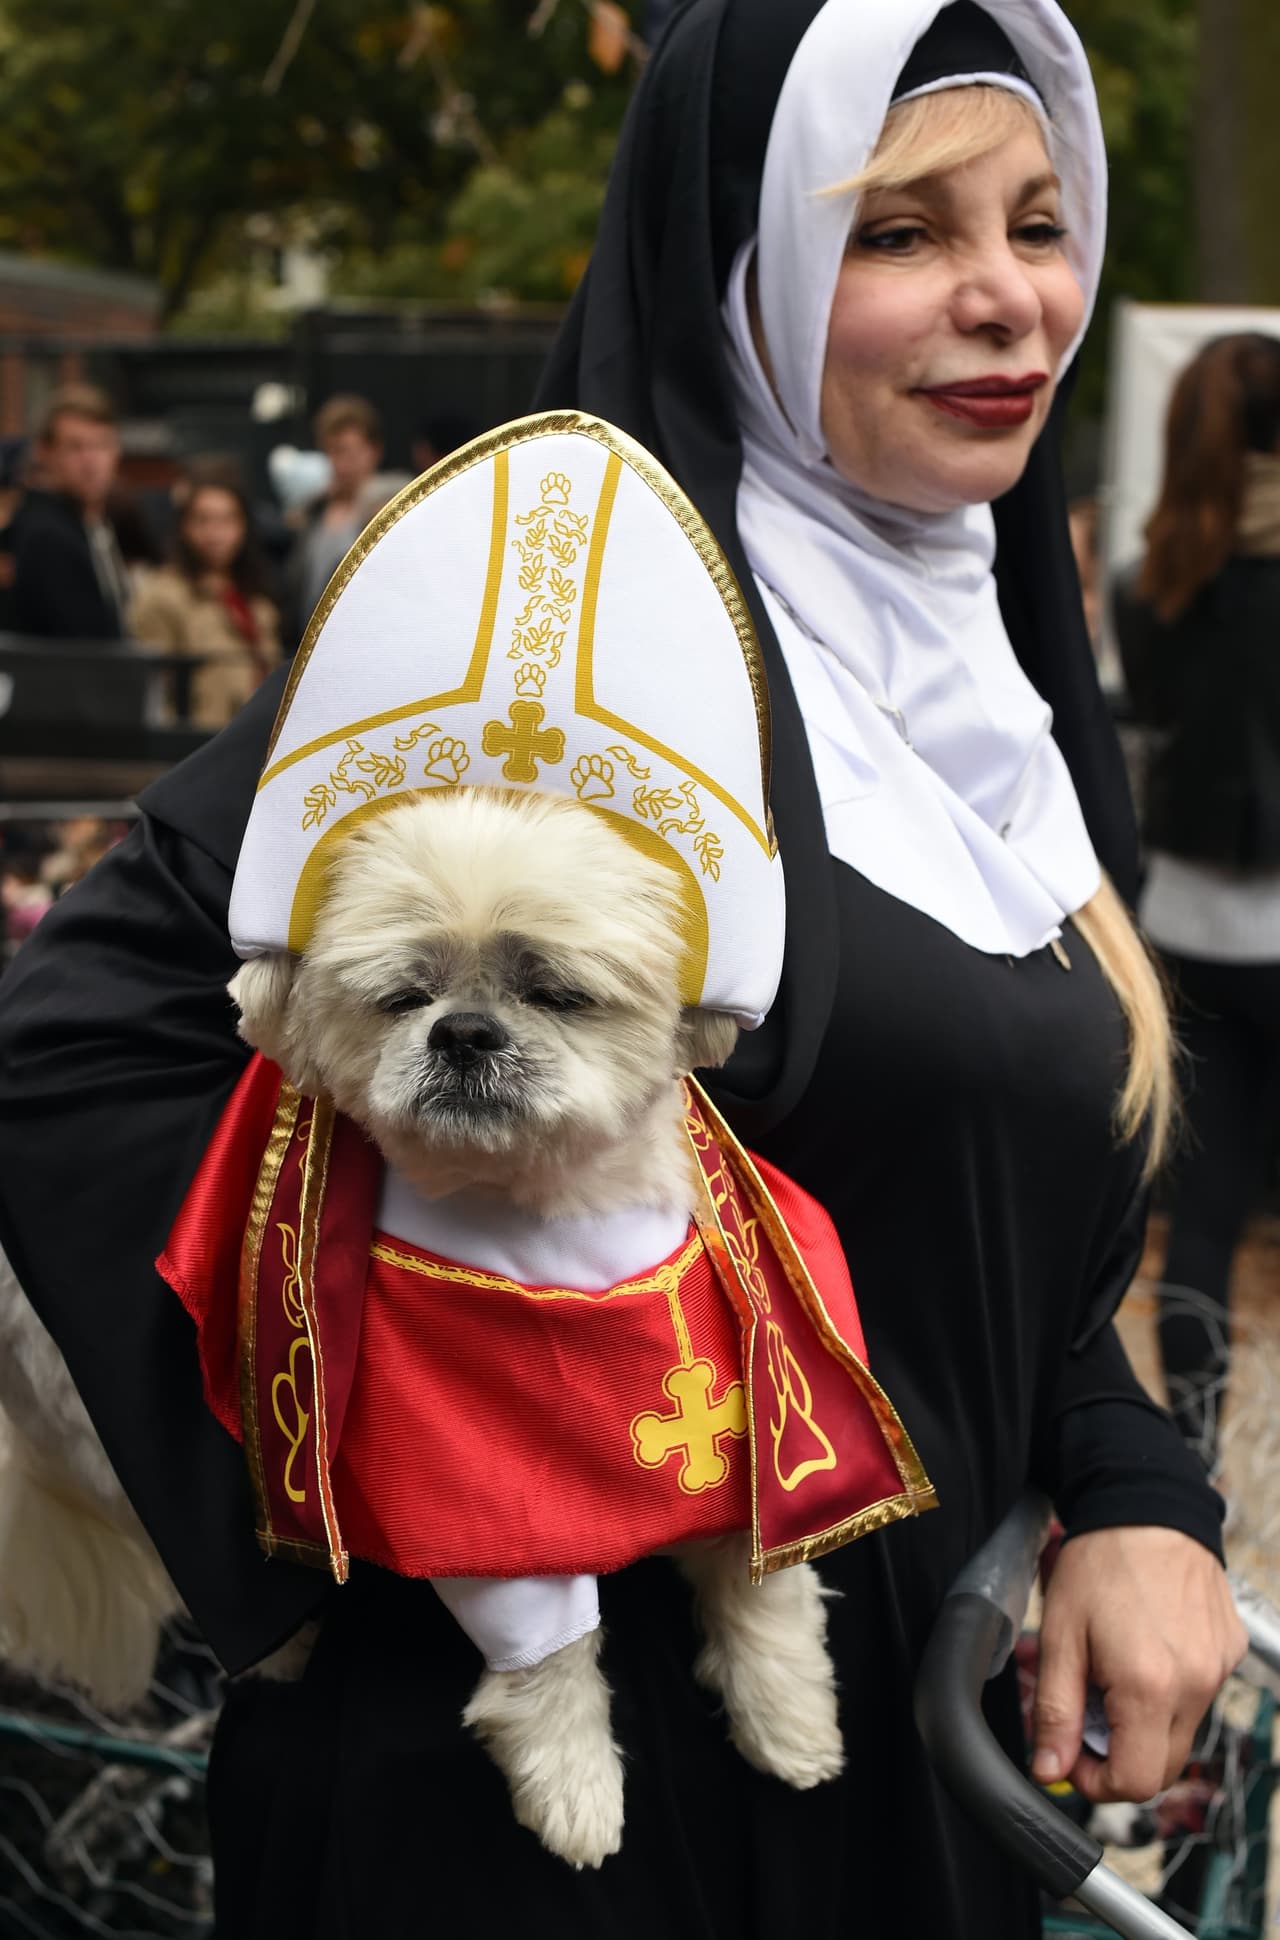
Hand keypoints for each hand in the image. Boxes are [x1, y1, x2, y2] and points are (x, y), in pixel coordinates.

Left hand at [1031, 1525, 1245, 1802]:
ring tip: (1113, 1671)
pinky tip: (1144, 1649)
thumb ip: (1055, 1710)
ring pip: (1181, 1732)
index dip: (1098, 1781)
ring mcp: (1219, 1669)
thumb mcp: (1060, 1634)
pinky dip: (1170, 1692)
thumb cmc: (1099, 1563)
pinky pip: (1200, 1695)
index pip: (1137, 1783)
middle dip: (1120, 1754)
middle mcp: (1197, 1685)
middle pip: (1163, 1766)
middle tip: (1087, 1709)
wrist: (1147, 1504)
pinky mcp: (1229, 1652)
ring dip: (1144, 1722)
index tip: (1072, 1753)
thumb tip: (1049, 1770)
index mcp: (1151, 1687)